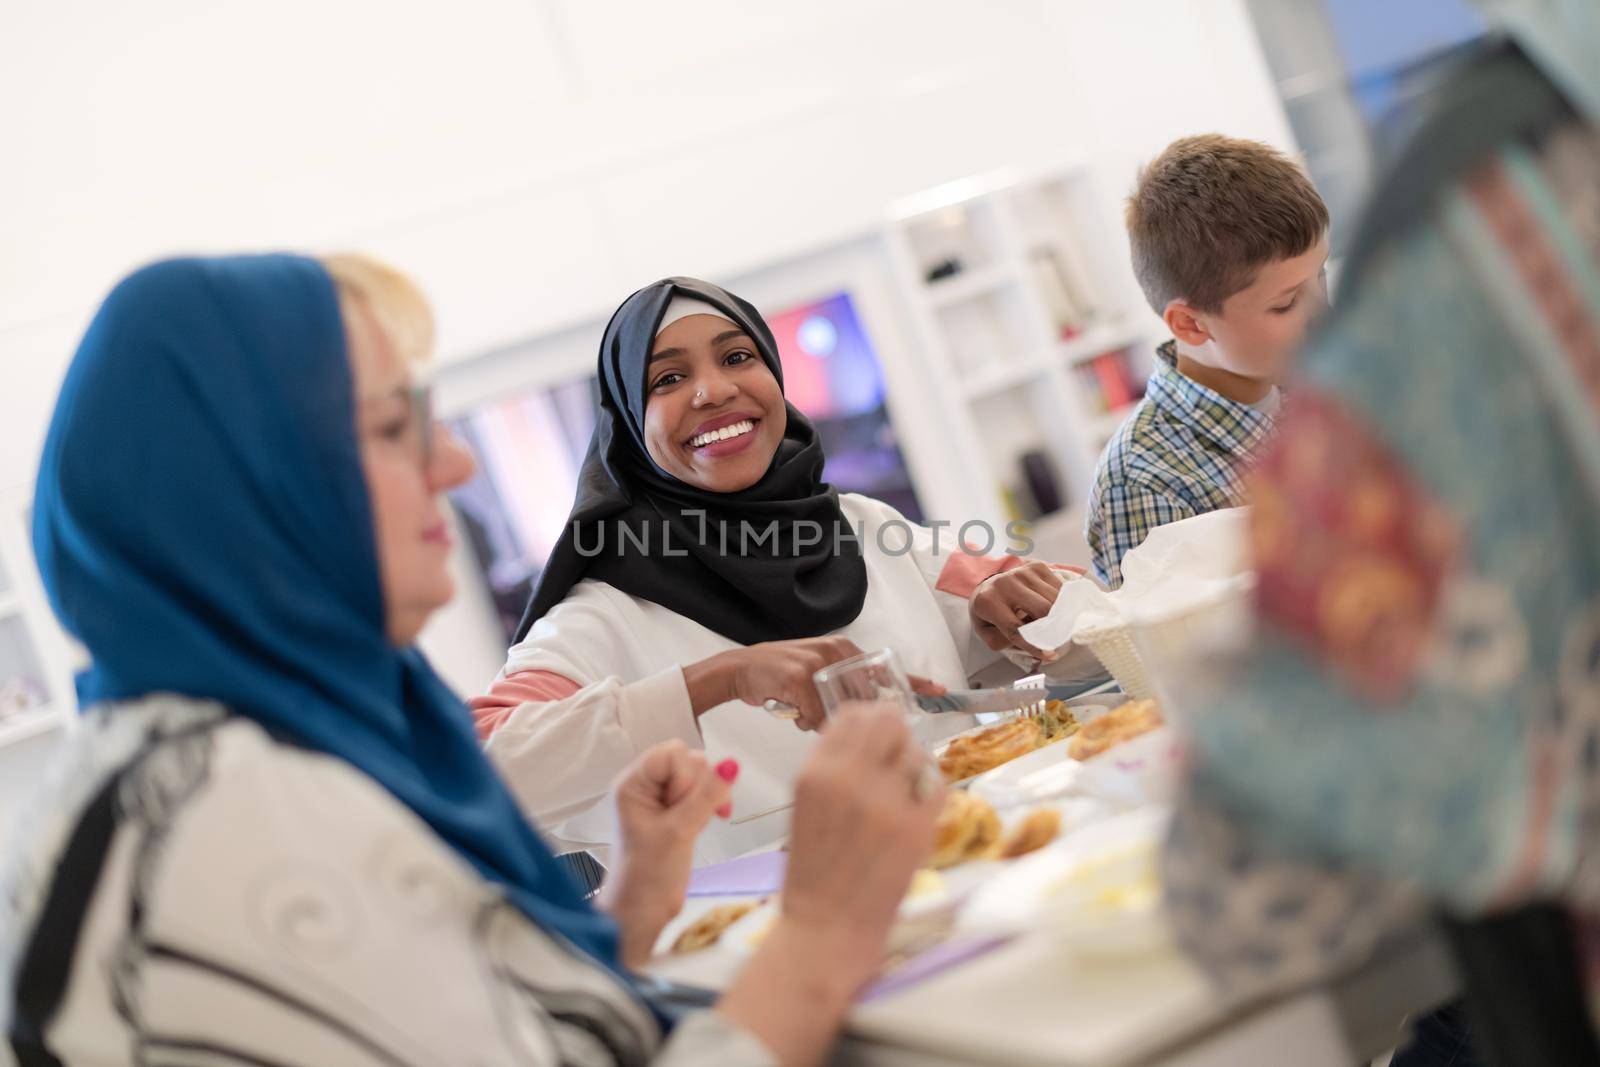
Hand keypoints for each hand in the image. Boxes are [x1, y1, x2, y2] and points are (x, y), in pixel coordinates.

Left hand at [598, 740, 736, 967]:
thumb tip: (732, 764)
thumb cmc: (648, 876)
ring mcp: (662, 798)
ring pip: (700, 776)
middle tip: (692, 819)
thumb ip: (707, 796)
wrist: (643, 912)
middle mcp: (646, 785)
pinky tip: (707, 823)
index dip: (685, 776)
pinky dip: (709, 805)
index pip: (671, 753)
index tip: (681, 806)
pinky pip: (702, 792)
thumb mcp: (679, 832)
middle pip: (688, 761)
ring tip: (697, 826)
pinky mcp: (676, 811)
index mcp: (633, 784)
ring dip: (708, 798)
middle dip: (700, 788)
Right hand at [687, 637, 945, 730]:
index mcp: (843, 649)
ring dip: (821, 719)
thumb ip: (842, 684)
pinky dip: (804, 720)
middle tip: (821, 714)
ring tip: (800, 707)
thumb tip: (867, 714)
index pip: (884, 669)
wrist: (739, 669)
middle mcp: (835, 651)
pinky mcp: (800, 677)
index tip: (938, 690)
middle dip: (848, 716)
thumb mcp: (817, 672)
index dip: (912, 682)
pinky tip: (790, 708)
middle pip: (862, 698)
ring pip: (838, 710)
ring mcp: (818, 663)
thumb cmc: (778, 676)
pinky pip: (815, 716)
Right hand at [779, 703, 943, 979]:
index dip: (870, 720)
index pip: (852, 716)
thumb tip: (867, 735)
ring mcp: (885, 802)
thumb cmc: (814, 874)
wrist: (825, 930)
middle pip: (889, 721)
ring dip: (915, 768)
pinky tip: (918, 811)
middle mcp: (849, 779)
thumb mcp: (806, 808)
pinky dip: (931, 793)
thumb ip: (833, 769)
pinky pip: (937, 786)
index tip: (877, 735)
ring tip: (904, 795)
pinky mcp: (916, 827)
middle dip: (898, 735)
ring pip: (916, 752)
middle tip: (898, 758)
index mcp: (816, 773)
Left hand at [970, 561, 1073, 657]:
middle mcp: (1005, 583)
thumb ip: (1006, 641)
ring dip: (1060, 614)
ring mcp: (1022, 572)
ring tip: (1057, 625)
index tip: (1050, 655)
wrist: (988, 588)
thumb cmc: (989, 615)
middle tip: (1060, 640)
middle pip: (1042, 609)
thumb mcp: (988, 633)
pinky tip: (1055, 609)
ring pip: (1054, 598)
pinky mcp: (1036, 567)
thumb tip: (1034, 642)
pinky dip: (1061, 601)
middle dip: (1053, 627)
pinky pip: (1059, 587)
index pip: (1015, 628)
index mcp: (988, 601)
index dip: (1034, 644)